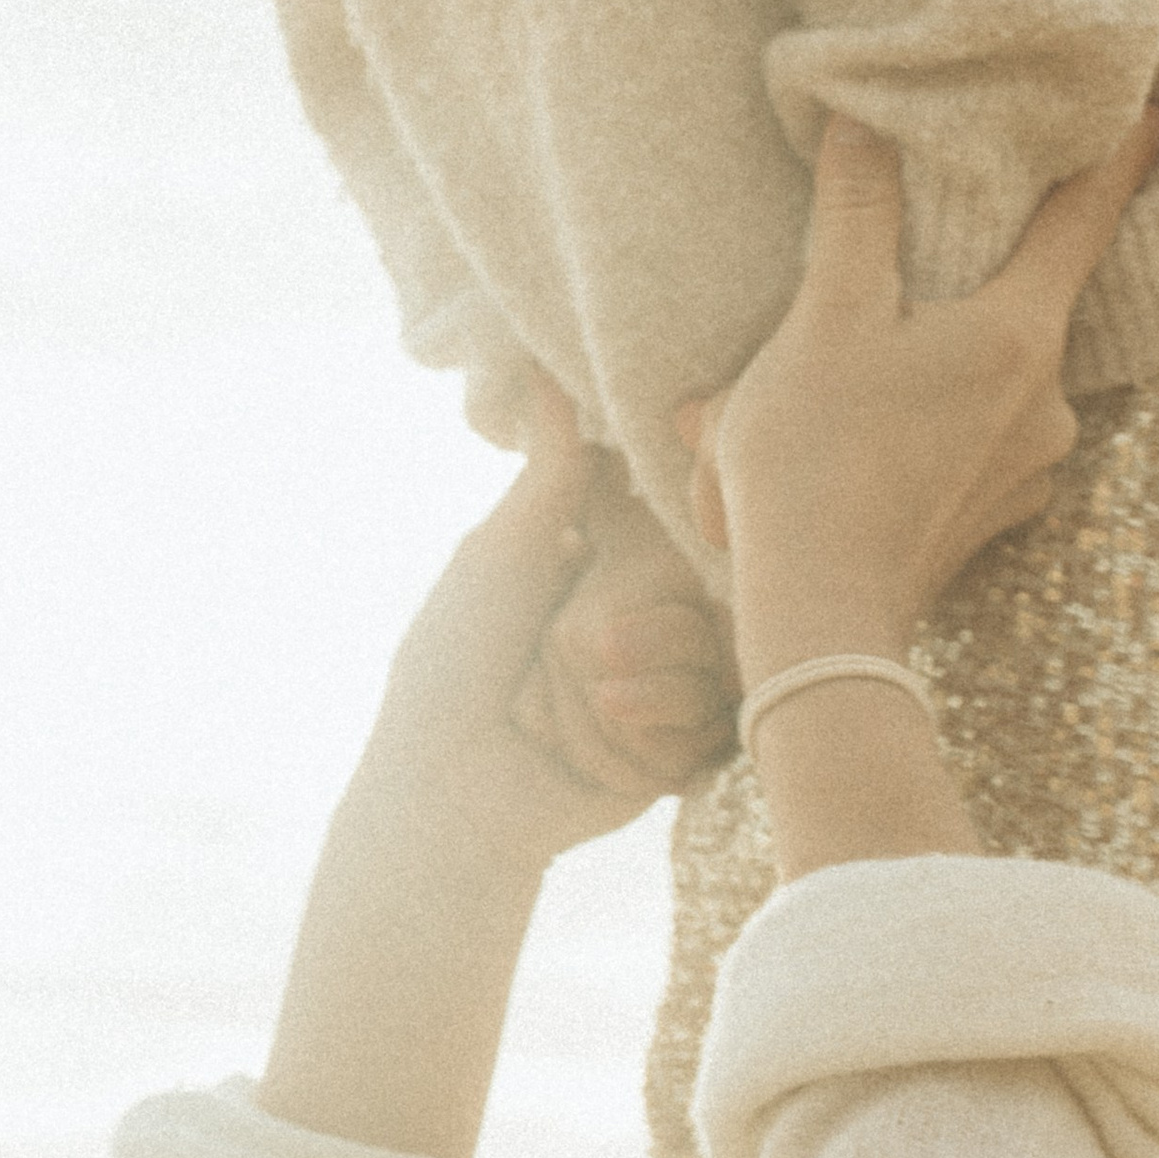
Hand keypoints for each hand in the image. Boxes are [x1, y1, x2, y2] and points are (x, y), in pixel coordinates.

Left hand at [360, 379, 693, 869]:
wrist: (450, 787)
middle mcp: (646, 627)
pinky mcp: (683, 755)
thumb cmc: (454, 662)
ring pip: (708, 663)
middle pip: (701, 599)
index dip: (672, 537)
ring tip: (554, 709)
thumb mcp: (501, 551)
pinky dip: (639, 736)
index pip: (679, 534)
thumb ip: (548, 471)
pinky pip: (706, 726)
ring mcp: (668, 691)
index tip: (647, 542)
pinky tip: (585, 751)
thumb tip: (545, 370)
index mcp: (606, 573)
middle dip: (627, 632)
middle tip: (557, 652)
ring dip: (623, 691)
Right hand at [679, 108, 1158, 679]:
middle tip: (893, 267)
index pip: (1084, 219)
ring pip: (975, 379)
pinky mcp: (992, 513)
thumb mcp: (822, 322)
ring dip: (906, 366)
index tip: (1157, 110)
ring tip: (818, 377)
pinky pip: (961, 440)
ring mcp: (1026, 465)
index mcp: (1018, 335)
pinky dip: (906, 425)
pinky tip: (837, 435)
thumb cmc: (815, 462)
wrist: (817, 619)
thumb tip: (863, 124)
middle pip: (1018, 302)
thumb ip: (853, 217)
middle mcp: (1045, 400)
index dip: (1118, 157)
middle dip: (949, 284)